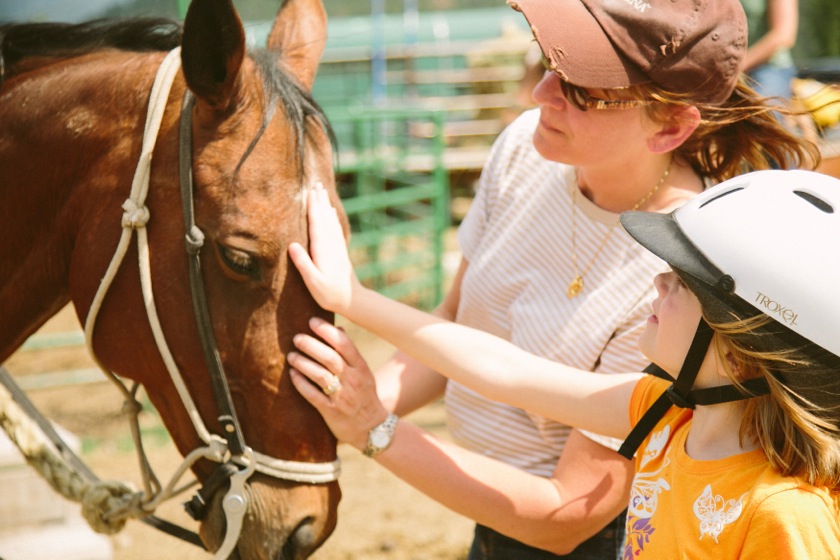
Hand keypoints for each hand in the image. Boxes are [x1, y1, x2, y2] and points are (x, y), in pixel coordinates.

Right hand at [288, 182, 357, 313]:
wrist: (352, 300)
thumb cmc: (329, 293)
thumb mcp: (313, 282)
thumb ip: (303, 263)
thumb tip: (291, 245)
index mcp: (323, 249)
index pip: (316, 222)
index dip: (312, 206)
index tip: (308, 190)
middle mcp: (331, 243)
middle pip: (324, 217)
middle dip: (319, 200)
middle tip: (315, 182)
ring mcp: (336, 246)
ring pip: (330, 220)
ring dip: (325, 205)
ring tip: (322, 191)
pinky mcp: (339, 250)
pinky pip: (334, 227)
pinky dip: (331, 216)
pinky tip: (331, 211)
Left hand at [288, 317, 389, 450]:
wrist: (372, 428)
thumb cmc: (364, 395)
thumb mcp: (364, 372)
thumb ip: (350, 353)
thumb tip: (337, 330)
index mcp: (362, 368)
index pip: (344, 344)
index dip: (327, 331)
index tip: (312, 322)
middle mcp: (353, 380)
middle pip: (330, 358)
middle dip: (311, 345)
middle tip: (296, 338)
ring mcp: (343, 397)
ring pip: (320, 375)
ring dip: (303, 363)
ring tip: (291, 355)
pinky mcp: (332, 411)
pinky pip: (313, 395)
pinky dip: (301, 384)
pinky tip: (292, 375)